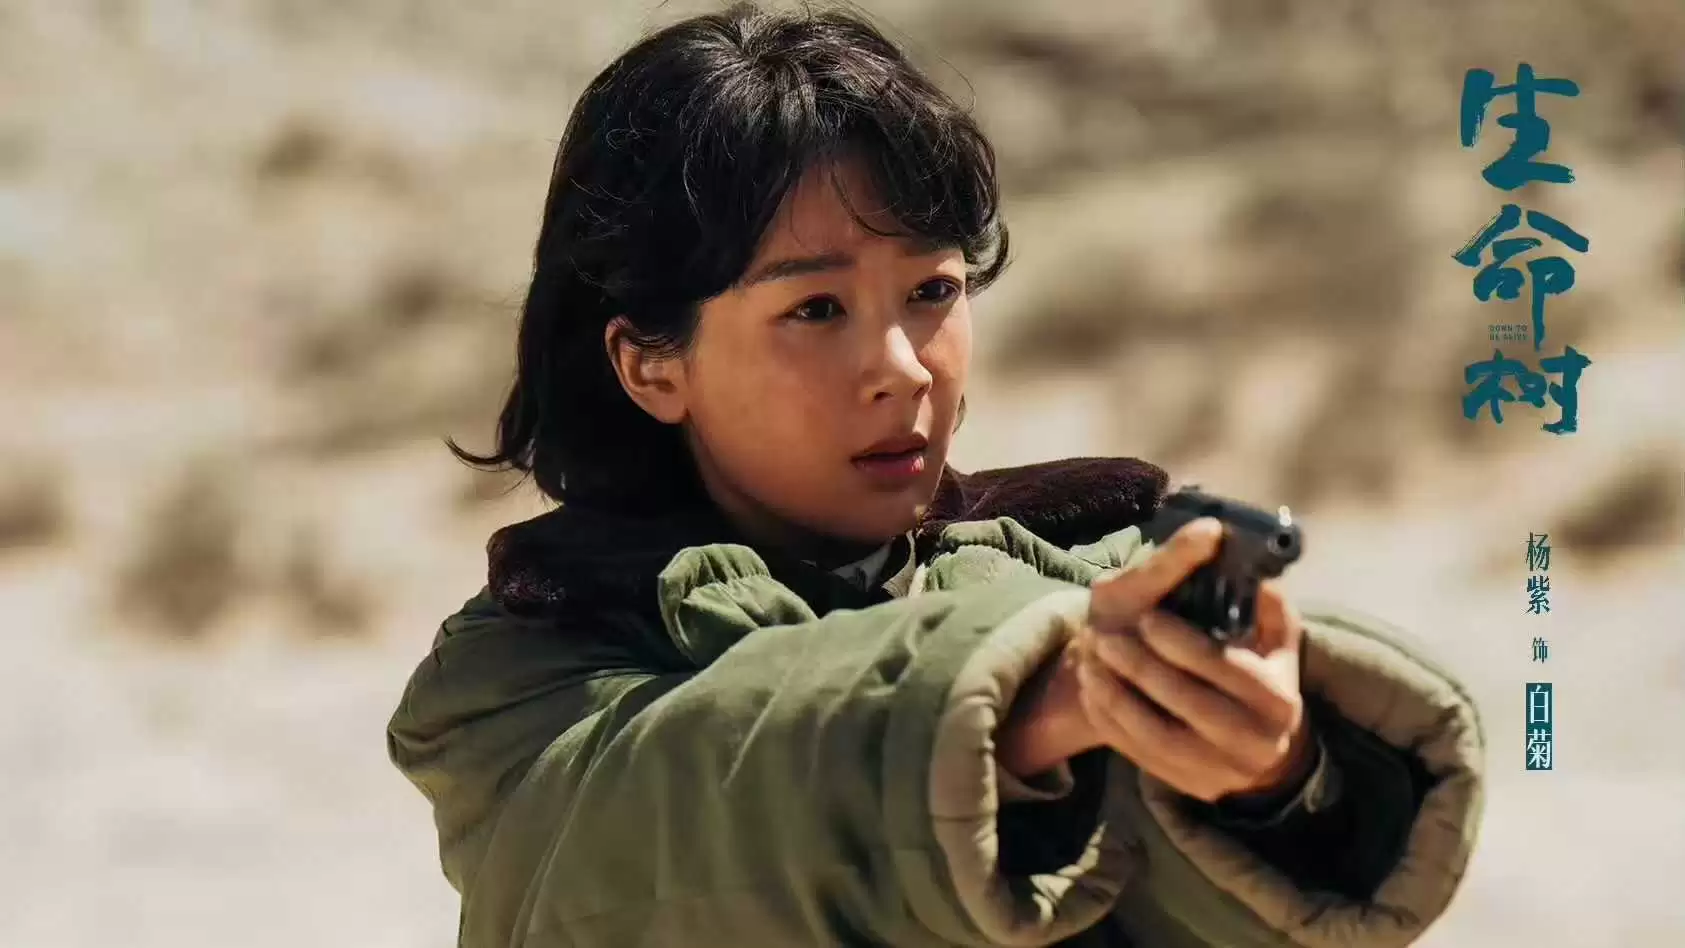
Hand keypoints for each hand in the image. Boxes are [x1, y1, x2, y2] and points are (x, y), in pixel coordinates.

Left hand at [1074, 517, 1312, 802]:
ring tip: (1088, 663)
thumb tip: (1258, 578)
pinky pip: (1140, 756)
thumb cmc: (1262, 683)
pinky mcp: (1188, 785)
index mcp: (1277, 700)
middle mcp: (1253, 741)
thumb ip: (1269, 611)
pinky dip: (1111, 723)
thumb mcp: (1276, 647)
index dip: (1183, 643)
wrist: (1263, 757)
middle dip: (1141, 667)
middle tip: (1105, 637)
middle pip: (1188, 702)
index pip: (1225, 668)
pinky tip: (1092, 692)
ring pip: (1157, 735)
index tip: (1147, 618)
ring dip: (1116, 697)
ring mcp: (1219, 769)